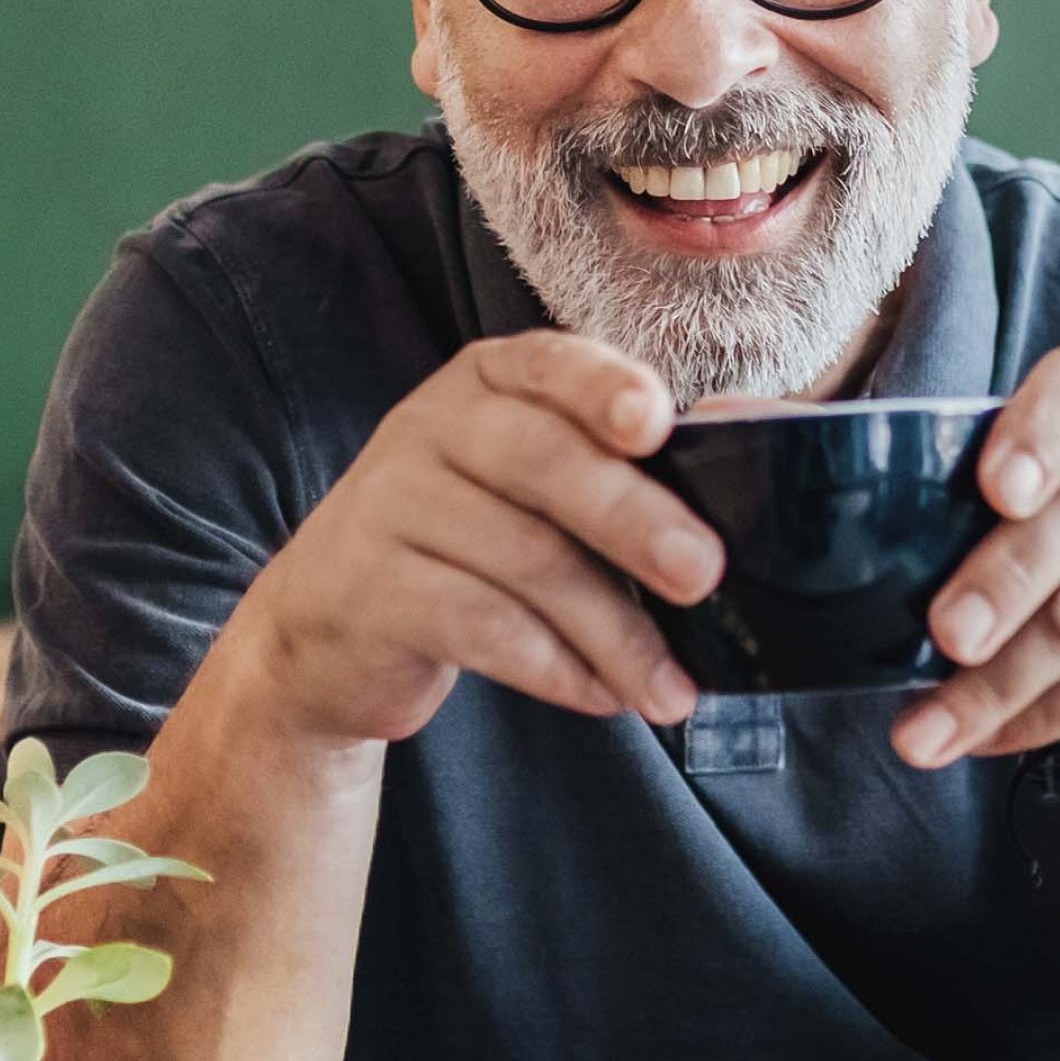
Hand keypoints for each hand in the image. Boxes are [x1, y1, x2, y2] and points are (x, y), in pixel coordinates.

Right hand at [231, 330, 720, 742]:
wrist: (326, 628)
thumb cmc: (466, 548)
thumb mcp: (530, 492)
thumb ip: (616, 471)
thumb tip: (733, 464)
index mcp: (486, 382)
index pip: (550, 365)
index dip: (604, 388)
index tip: (656, 424)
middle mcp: (429, 425)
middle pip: (542, 461)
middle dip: (633, 519)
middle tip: (704, 575)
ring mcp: (387, 502)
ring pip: (523, 559)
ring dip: (614, 632)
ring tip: (670, 689)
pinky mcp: (365, 588)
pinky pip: (479, 625)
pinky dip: (555, 667)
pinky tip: (601, 695)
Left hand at [891, 347, 1059, 777]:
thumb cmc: (1052, 549)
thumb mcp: (991, 498)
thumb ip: (884, 465)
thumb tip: (738, 419)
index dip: (1039, 433)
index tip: (993, 489)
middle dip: (1007, 577)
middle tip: (945, 633)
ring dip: (1004, 678)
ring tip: (926, 728)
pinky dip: (1038, 717)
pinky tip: (979, 739)